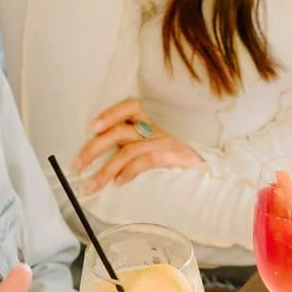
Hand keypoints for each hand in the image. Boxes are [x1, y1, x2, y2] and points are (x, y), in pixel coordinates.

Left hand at [75, 98, 202, 191]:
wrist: (214, 172)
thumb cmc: (186, 163)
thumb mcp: (165, 148)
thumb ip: (141, 150)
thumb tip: (114, 166)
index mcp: (155, 123)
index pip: (130, 106)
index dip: (109, 114)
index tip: (92, 128)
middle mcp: (157, 129)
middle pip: (119, 131)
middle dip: (94, 149)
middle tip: (78, 165)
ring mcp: (163, 142)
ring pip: (126, 151)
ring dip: (105, 170)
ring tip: (92, 185)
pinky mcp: (169, 156)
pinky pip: (142, 162)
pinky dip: (127, 174)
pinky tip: (118, 184)